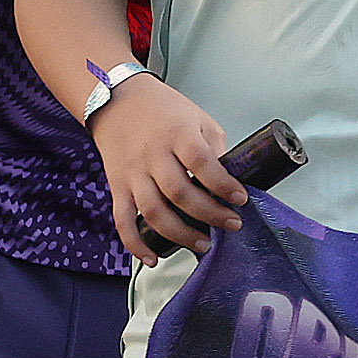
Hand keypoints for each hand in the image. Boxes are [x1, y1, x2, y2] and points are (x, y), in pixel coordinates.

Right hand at [90, 75, 242, 264]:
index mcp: (177, 135)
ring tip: (203, 243)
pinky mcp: (117, 186)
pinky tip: (153, 257)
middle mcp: (153, 156)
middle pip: (180, 193)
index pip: (203, 164)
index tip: (241, 199)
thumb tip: (229, 176)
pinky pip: (123, 220)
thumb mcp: (197, 117)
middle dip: (209, 214)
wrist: (116, 100)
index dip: (223, 185)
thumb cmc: (161, 108)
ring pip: (154, 212)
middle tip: (230, 224)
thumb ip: (214, 146)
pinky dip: (135, 243)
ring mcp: (133, 173)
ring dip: (180, 234)